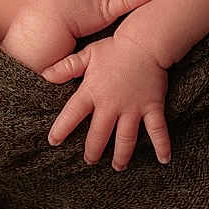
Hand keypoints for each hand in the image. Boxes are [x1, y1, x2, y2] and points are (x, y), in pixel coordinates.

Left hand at [44, 34, 170, 168]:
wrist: (145, 42)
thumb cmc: (115, 48)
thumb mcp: (87, 55)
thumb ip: (66, 67)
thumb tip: (44, 75)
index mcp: (92, 92)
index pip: (72, 115)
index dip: (61, 129)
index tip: (54, 142)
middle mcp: (110, 104)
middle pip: (98, 135)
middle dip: (93, 151)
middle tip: (90, 161)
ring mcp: (132, 108)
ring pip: (125, 139)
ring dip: (121, 155)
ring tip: (118, 166)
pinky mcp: (152, 107)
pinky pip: (157, 130)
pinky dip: (162, 145)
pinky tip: (164, 160)